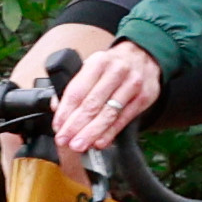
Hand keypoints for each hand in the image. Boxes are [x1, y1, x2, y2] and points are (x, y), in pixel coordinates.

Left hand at [44, 36, 167, 157]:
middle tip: (65, 140)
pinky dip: (110, 133)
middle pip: (92, 104)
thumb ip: (74, 85)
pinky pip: (123, 119)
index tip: (58, 127)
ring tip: (79, 145)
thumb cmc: (112, 65)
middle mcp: (116, 71)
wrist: (142, 56)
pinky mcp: (143, 97)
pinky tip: (99, 142)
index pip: (78, 90)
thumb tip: (57, 108)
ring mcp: (132, 84)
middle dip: (76, 126)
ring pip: (108, 114)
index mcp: (98, 62)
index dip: (65, 111)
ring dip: (91, 133)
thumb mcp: (91, 66)